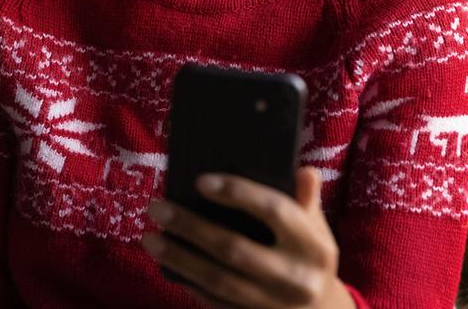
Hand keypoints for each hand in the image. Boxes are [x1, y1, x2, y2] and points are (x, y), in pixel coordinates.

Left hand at [142, 167, 353, 307]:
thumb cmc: (311, 255)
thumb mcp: (318, 226)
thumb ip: (307, 199)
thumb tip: (303, 171)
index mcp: (313, 244)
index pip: (274, 210)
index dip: (238, 193)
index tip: (200, 181)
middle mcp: (294, 276)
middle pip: (234, 249)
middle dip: (191, 227)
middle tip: (157, 207)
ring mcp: (272, 303)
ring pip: (218, 280)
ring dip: (179, 258)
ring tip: (149, 238)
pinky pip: (215, 301)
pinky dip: (189, 282)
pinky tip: (167, 264)